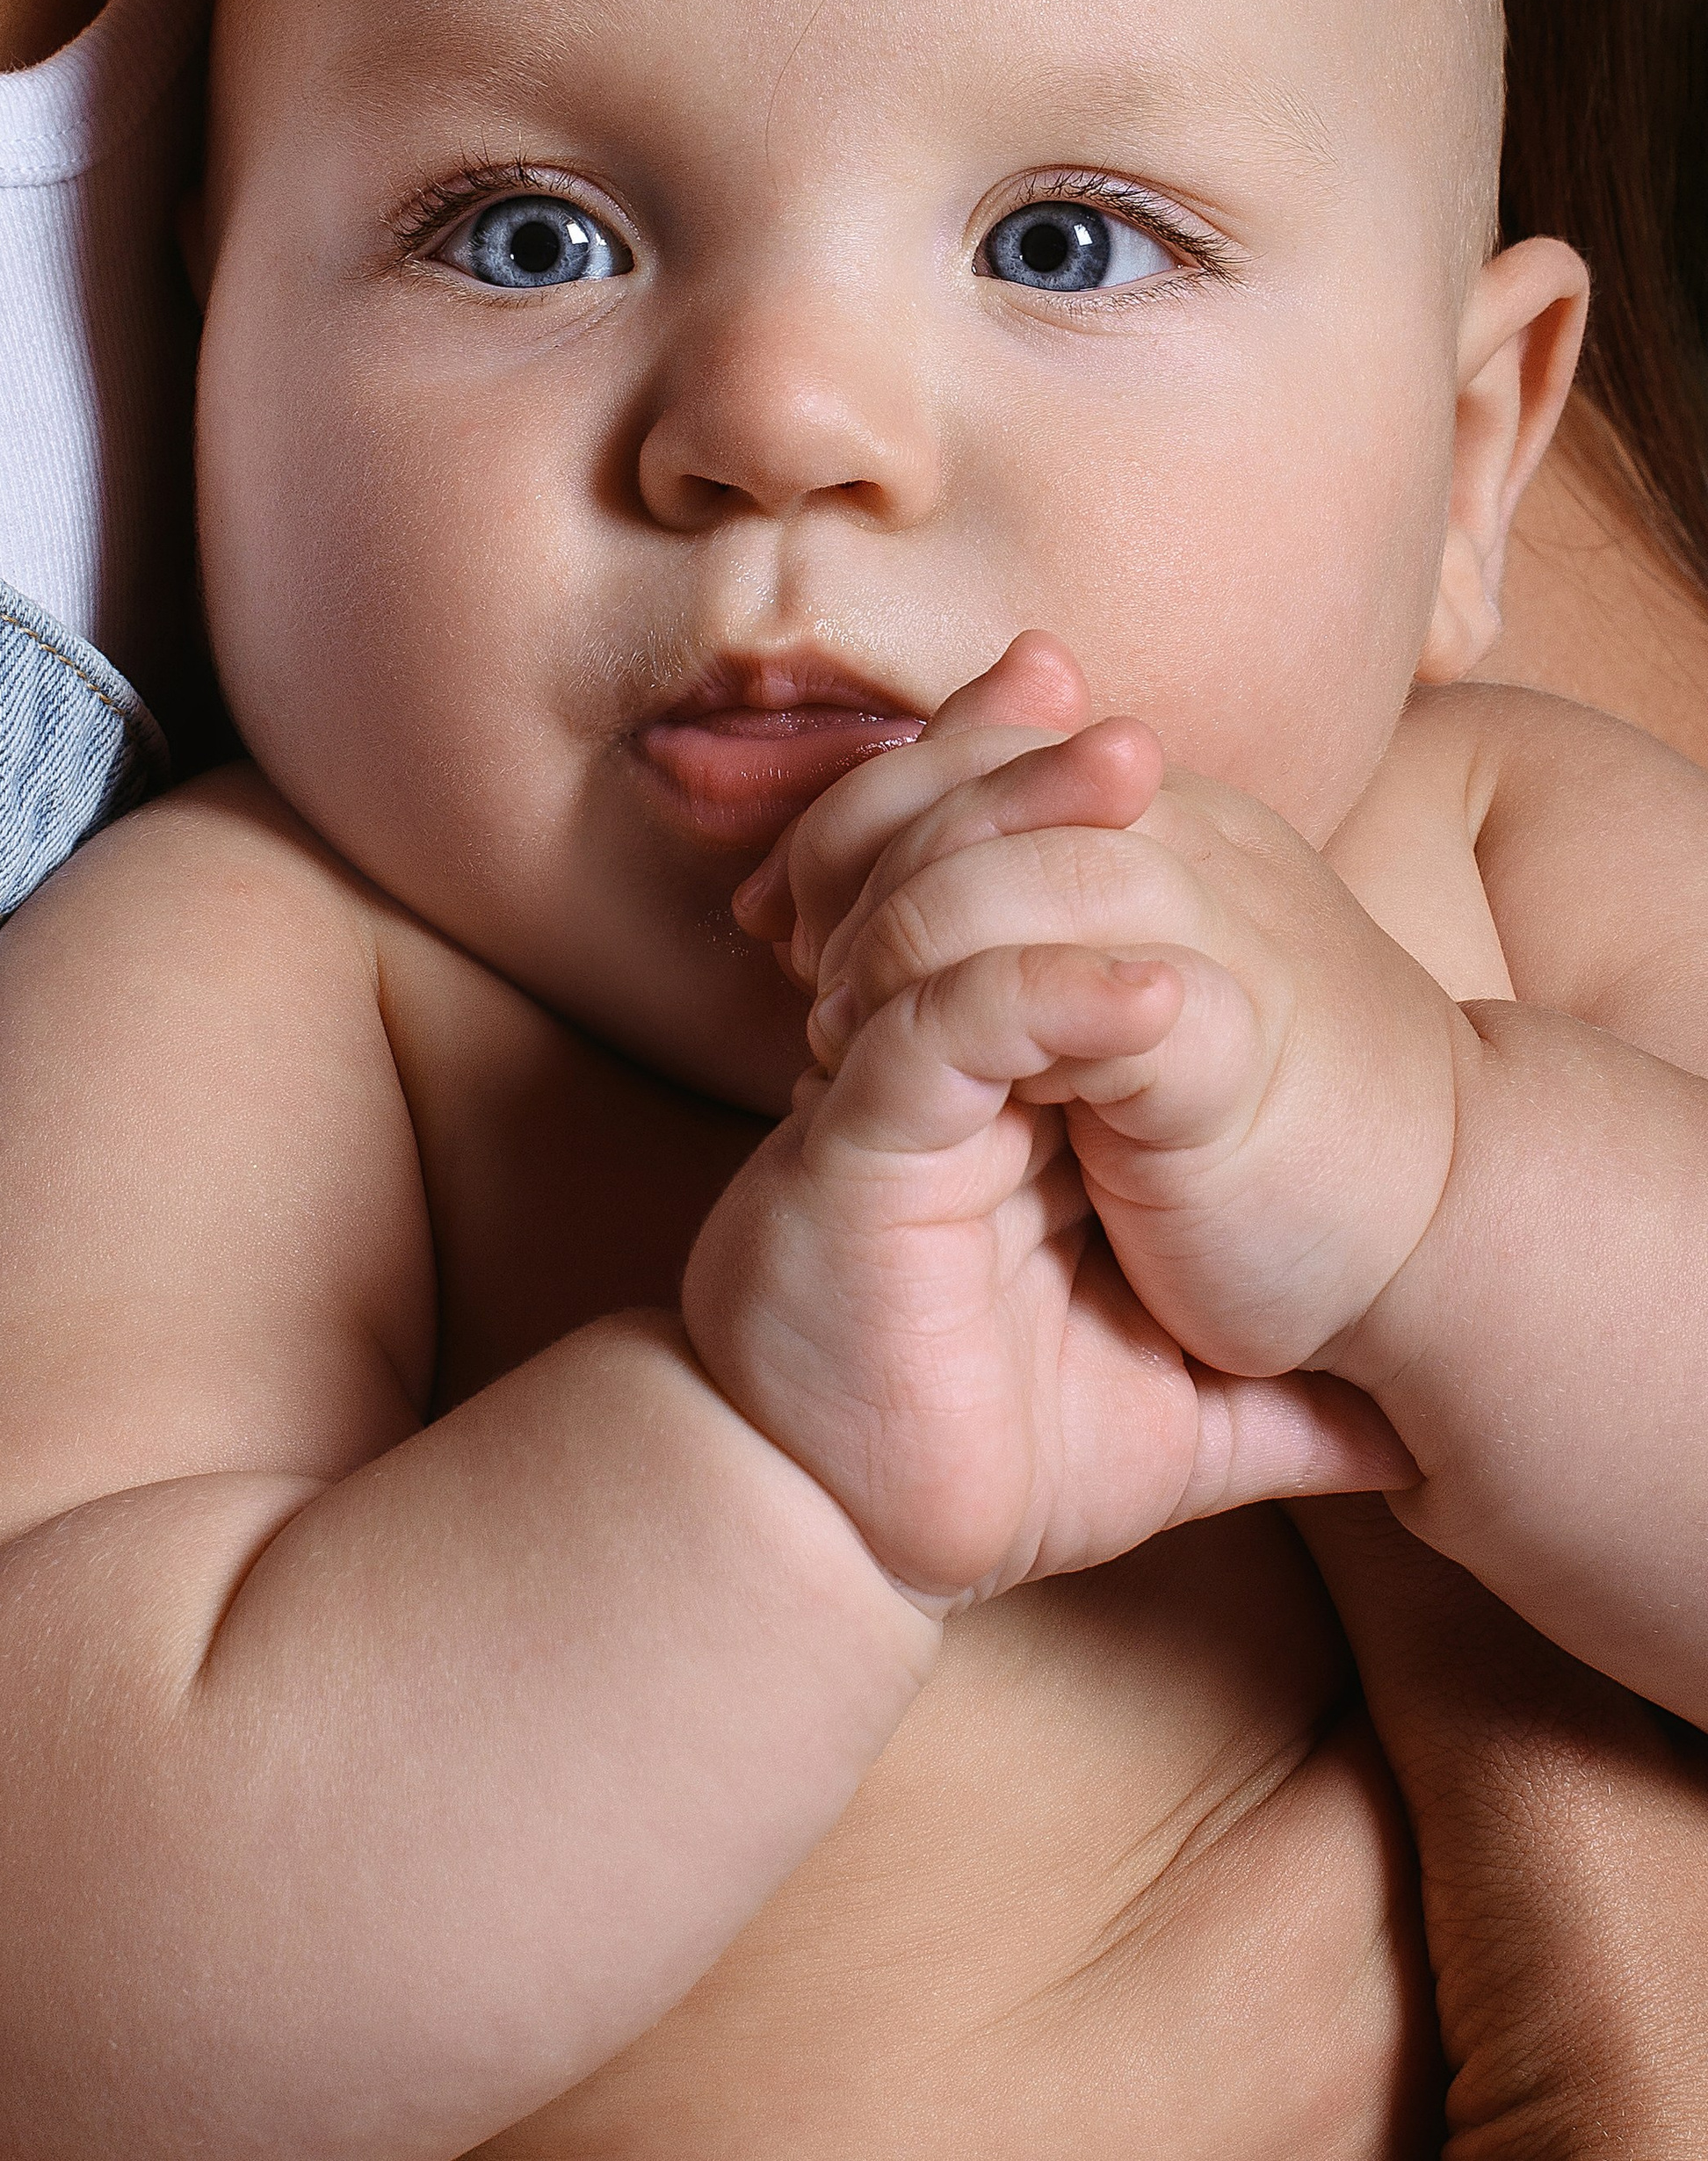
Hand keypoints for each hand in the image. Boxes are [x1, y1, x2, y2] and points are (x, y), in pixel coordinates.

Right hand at [682, 649, 1409, 1606]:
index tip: (1153, 762)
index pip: (1015, 911)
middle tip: (1129, 732)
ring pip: (926, 915)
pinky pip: (930, 1040)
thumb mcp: (1177, 1421)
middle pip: (954, 868)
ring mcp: (888, 1100)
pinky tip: (1142, 990)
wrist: (857, 1538)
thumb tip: (1414, 1434)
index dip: (1057, 820)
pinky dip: (1029, 997)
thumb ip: (1281, 1407)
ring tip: (1134, 772)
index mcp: (1002, 1093)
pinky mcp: (860, 1155)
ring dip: (1018, 827)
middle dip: (1027, 780)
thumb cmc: (995, 1464)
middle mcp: (930, 1067)